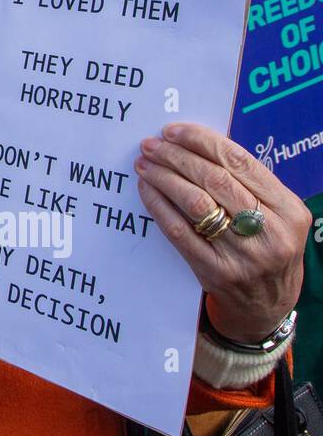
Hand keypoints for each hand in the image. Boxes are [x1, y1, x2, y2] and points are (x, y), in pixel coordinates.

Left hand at [135, 122, 308, 341]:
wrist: (268, 304)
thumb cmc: (267, 246)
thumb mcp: (276, 214)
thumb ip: (247, 183)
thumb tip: (196, 143)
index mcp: (288, 210)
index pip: (240, 162)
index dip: (202, 141)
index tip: (174, 131)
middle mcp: (270, 232)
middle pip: (214, 179)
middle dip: (177, 156)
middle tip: (152, 145)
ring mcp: (242, 255)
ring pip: (195, 203)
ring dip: (164, 177)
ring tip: (145, 163)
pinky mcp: (215, 272)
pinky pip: (179, 231)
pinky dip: (158, 205)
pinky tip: (147, 189)